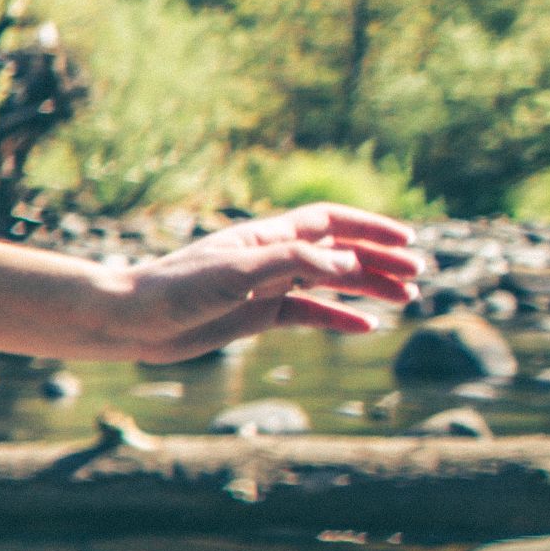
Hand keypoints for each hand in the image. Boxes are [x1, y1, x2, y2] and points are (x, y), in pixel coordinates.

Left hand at [108, 204, 425, 363]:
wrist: (130, 321)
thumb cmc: (177, 289)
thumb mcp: (239, 272)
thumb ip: (294, 263)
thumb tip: (349, 262)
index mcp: (266, 235)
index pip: (330, 222)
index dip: (370, 228)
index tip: (408, 241)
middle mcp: (269, 256)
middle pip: (337, 252)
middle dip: (379, 260)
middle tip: (419, 276)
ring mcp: (265, 286)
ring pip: (329, 283)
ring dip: (367, 287)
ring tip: (406, 299)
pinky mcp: (255, 316)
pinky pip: (308, 314)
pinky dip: (338, 318)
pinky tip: (367, 327)